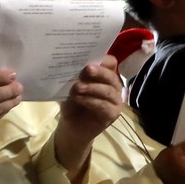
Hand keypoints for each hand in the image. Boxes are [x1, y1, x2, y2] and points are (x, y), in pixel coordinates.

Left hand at [54, 57, 123, 181]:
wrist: (71, 126)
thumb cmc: (72, 102)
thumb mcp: (70, 87)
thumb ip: (73, 76)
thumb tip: (69, 64)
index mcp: (104, 76)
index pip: (110, 63)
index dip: (103, 59)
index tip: (89, 58)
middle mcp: (113, 86)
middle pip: (111, 75)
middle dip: (99, 71)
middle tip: (87, 69)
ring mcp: (115, 100)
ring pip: (108, 90)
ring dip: (92, 87)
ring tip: (77, 87)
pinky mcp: (113, 114)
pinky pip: (104, 105)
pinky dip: (91, 101)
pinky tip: (79, 99)